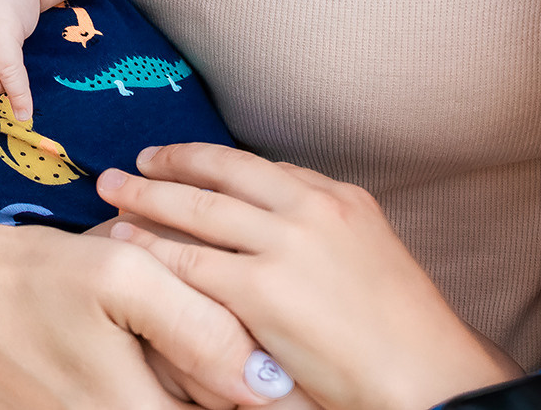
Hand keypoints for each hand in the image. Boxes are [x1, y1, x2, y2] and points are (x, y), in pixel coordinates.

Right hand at [0, 206, 288, 409]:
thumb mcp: (118, 275)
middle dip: (193, 390)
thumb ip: (201, 327)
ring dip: (152, 388)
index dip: (243, 394)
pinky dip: (110, 391)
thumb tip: (270, 382)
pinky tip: (93, 361)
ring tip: (122, 350)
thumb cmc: (20, 277)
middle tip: (165, 350)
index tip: (245, 371)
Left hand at [101, 144, 516, 409]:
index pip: (266, 169)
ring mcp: (285, 246)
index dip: (215, 164)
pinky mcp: (262, 289)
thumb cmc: (404, 337)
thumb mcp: (373, 259)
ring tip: (111, 190)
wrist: (428, 378)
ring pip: (197, 208)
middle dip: (171, 163)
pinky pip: (190, 261)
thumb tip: (280, 235)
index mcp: (342, 199)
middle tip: (136, 161)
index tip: (187, 164)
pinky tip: (125, 242)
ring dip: (147, 196)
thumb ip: (326, 238)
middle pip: (222, 172)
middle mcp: (312, 210)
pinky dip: (152, 248)